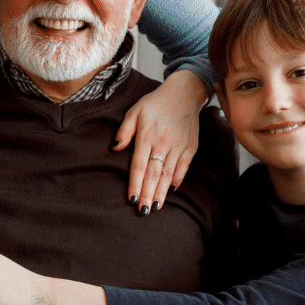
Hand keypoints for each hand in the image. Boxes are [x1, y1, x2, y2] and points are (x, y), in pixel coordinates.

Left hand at [113, 69, 207, 213]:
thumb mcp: (134, 111)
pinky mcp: (190, 147)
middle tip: (142, 210)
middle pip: (153, 174)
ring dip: (161, 192)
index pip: (138, 166)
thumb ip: (124, 131)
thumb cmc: (155, 103)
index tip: (131, 199)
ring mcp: (179, 146)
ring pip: (168, 174)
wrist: (184, 93)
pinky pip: (183, 168)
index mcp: (146, 135)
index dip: (134, 184)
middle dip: (147, 194)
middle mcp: (163, 143)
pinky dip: (177, 180)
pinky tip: (170, 191)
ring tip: (154, 207)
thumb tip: (114, 148)